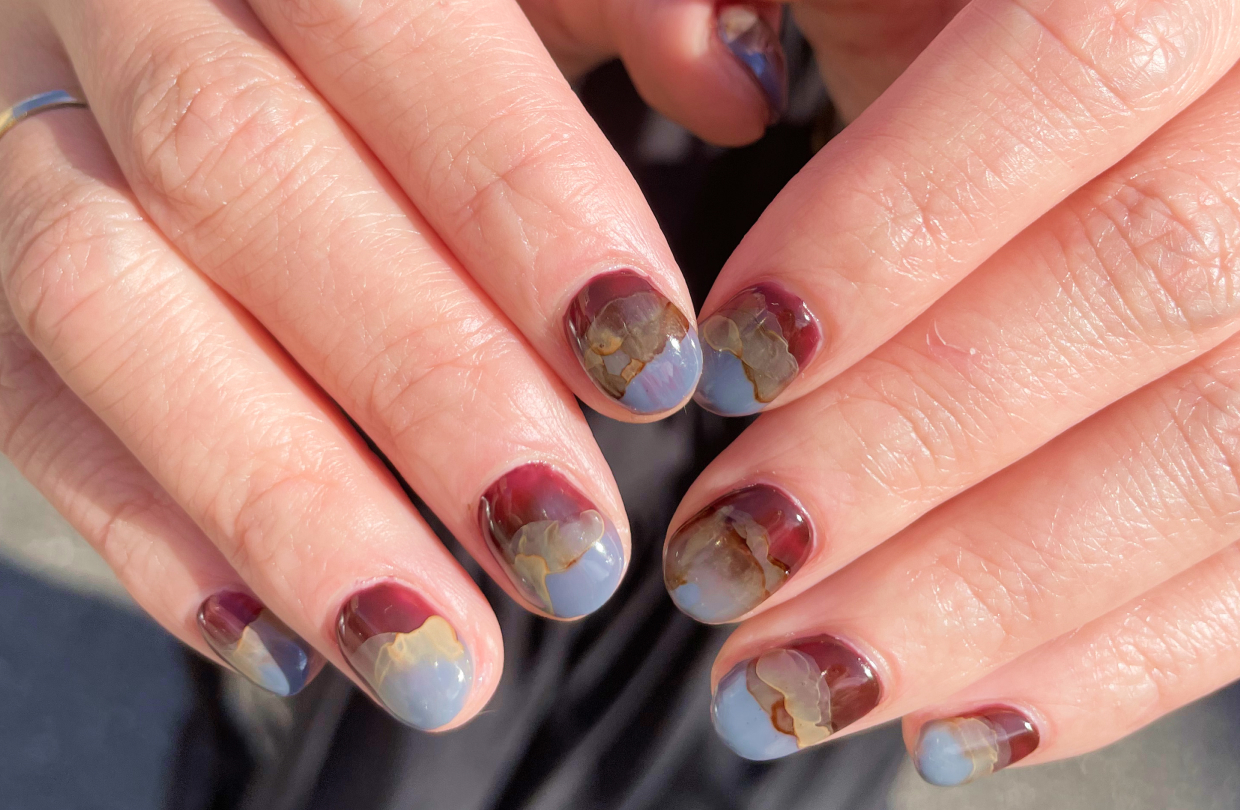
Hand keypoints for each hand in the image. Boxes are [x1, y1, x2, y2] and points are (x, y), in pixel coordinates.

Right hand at [0, 0, 787, 729]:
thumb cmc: (409, 12)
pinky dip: (153, 532)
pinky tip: (291, 640)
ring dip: (287, 502)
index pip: (386, 22)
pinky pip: (23, 400)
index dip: (521, 198)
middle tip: (571, 548)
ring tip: (444, 655)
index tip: (653, 363)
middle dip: (422, 380)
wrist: (191, 8)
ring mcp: (18, 131)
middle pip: (237, 167)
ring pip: (100, 300)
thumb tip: (734, 82)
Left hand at [667, 0, 1239, 783]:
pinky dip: (1116, 662)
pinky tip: (960, 719)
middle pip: (1149, 281)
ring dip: (986, 599)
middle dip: (908, 452)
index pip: (1072, 62)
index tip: (734, 359)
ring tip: (801, 676)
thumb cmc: (996, 15)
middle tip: (726, 561)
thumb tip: (708, 72)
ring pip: (1222, 450)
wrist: (1180, 65)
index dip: (894, 227)